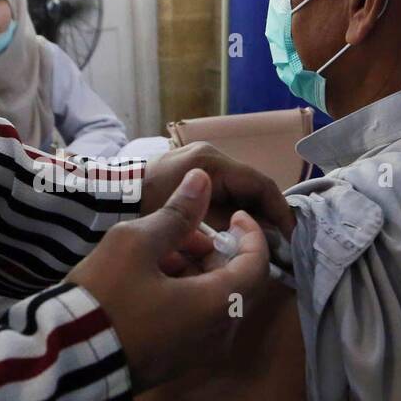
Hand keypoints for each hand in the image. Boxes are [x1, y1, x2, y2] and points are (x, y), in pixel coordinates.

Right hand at [67, 167, 271, 392]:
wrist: (68, 358)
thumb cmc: (107, 297)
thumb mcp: (137, 244)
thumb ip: (176, 213)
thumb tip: (203, 180)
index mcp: (218, 305)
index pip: (257, 265)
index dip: (250, 234)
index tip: (233, 215)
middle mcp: (217, 335)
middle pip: (234, 283)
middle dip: (213, 251)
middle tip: (181, 231)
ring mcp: (196, 354)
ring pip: (211, 302)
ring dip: (194, 272)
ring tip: (155, 252)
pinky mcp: (173, 364)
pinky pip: (193, 322)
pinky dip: (182, 295)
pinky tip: (145, 280)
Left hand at [140, 142, 294, 236]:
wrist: (109, 200)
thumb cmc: (145, 210)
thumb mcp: (187, 222)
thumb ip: (225, 227)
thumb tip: (260, 238)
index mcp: (211, 163)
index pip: (260, 184)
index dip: (280, 211)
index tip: (291, 236)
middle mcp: (211, 156)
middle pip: (252, 187)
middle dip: (267, 215)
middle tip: (278, 244)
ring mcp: (202, 162)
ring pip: (240, 191)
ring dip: (251, 215)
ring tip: (260, 243)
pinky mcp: (193, 174)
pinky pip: (224, 193)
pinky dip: (234, 213)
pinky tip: (237, 236)